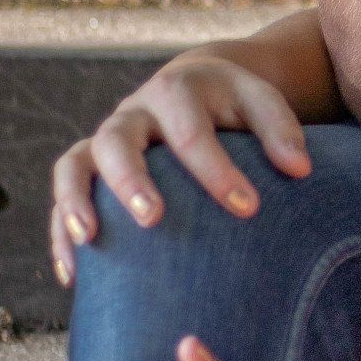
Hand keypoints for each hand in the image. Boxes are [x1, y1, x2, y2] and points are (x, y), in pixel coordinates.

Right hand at [50, 54, 312, 284]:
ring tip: (89, 238)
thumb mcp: (261, 102)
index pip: (193, 132)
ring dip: (76, 200)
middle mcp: (133, 114)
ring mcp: (105, 140)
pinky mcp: (89, 167)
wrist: (196, 86)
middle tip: (152, 219)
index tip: (247, 207)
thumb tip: (299, 170)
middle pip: (117, 140)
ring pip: (75, 164)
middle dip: (131, 180)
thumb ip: (281, 130)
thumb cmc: (234, 105)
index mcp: (177, 91)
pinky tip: (73, 274)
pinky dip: (61, 231)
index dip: (217, 171)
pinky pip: (64, 195)